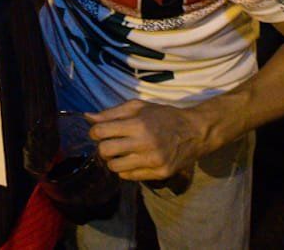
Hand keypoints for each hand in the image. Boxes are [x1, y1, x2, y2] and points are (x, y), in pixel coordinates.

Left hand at [87, 99, 209, 181]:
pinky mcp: (159, 174)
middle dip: (102, 147)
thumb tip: (87, 117)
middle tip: (109, 143)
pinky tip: (133, 160)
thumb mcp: (139, 107)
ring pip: (115, 168)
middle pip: (105, 151)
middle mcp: (145, 144)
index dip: (94, 132)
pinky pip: (129, 176)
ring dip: (113, 160)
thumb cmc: (164, 116)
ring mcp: (153, 161)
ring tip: (121, 153)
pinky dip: (126, 169)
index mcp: (139, 124)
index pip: (101, 131)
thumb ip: (112, 113)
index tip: (99, 132)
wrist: (195, 132)